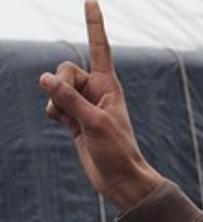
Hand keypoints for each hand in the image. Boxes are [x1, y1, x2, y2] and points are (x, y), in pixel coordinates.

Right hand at [38, 0, 163, 210]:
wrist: (120, 179)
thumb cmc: (117, 151)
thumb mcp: (94, 123)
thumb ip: (68, 99)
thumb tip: (44, 78)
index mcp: (109, 84)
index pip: (99, 47)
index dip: (93, 24)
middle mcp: (96, 89)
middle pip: (64, 69)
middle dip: (61, 86)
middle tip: (75, 110)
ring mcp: (83, 103)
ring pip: (54, 88)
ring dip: (57, 105)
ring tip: (76, 124)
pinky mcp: (73, 117)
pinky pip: (52, 105)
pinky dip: (54, 114)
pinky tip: (69, 129)